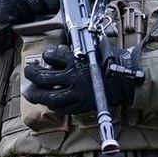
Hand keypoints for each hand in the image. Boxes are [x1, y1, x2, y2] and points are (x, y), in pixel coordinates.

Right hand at [0, 0, 61, 27]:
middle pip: (40, 6)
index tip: (52, 3)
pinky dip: (17, 21)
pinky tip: (12, 13)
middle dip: (38, 9)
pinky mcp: (3, 13)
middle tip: (30, 4)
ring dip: (27, 15)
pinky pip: (19, 23)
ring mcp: (10, 0)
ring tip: (19, 7)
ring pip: (30, 16)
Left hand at [22, 41, 142, 118]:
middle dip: (33, 74)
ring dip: (37, 94)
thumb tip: (60, 52)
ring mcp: (77, 93)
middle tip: (28, 71)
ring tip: (30, 92)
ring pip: (51, 96)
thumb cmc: (114, 61)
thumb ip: (77, 51)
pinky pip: (63, 108)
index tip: (46, 54)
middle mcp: (75, 77)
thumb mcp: (96, 48)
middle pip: (45, 77)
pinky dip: (54, 106)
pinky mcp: (82, 105)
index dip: (47, 54)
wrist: (128, 80)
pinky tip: (50, 103)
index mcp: (78, 60)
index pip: (54, 55)